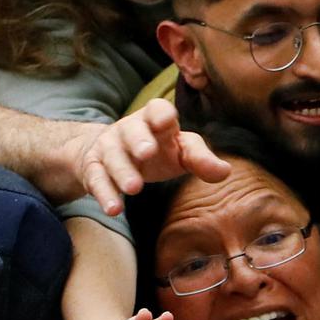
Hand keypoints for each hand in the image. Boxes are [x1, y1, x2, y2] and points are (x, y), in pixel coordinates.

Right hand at [66, 99, 230, 216]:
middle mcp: (128, 130)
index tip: (167, 121)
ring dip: (122, 171)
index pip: (157, 110)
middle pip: (131, 130)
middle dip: (138, 139)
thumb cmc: (156, 151)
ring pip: (113, 157)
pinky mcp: (93, 169)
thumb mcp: (179, 153)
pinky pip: (97, 180)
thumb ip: (200, 160)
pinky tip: (114, 209)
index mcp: (153, 121)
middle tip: (147, 152)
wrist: (107, 156)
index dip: (161, 114)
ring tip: (134, 188)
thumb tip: (226, 172)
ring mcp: (108, 148)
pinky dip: (104, 194)